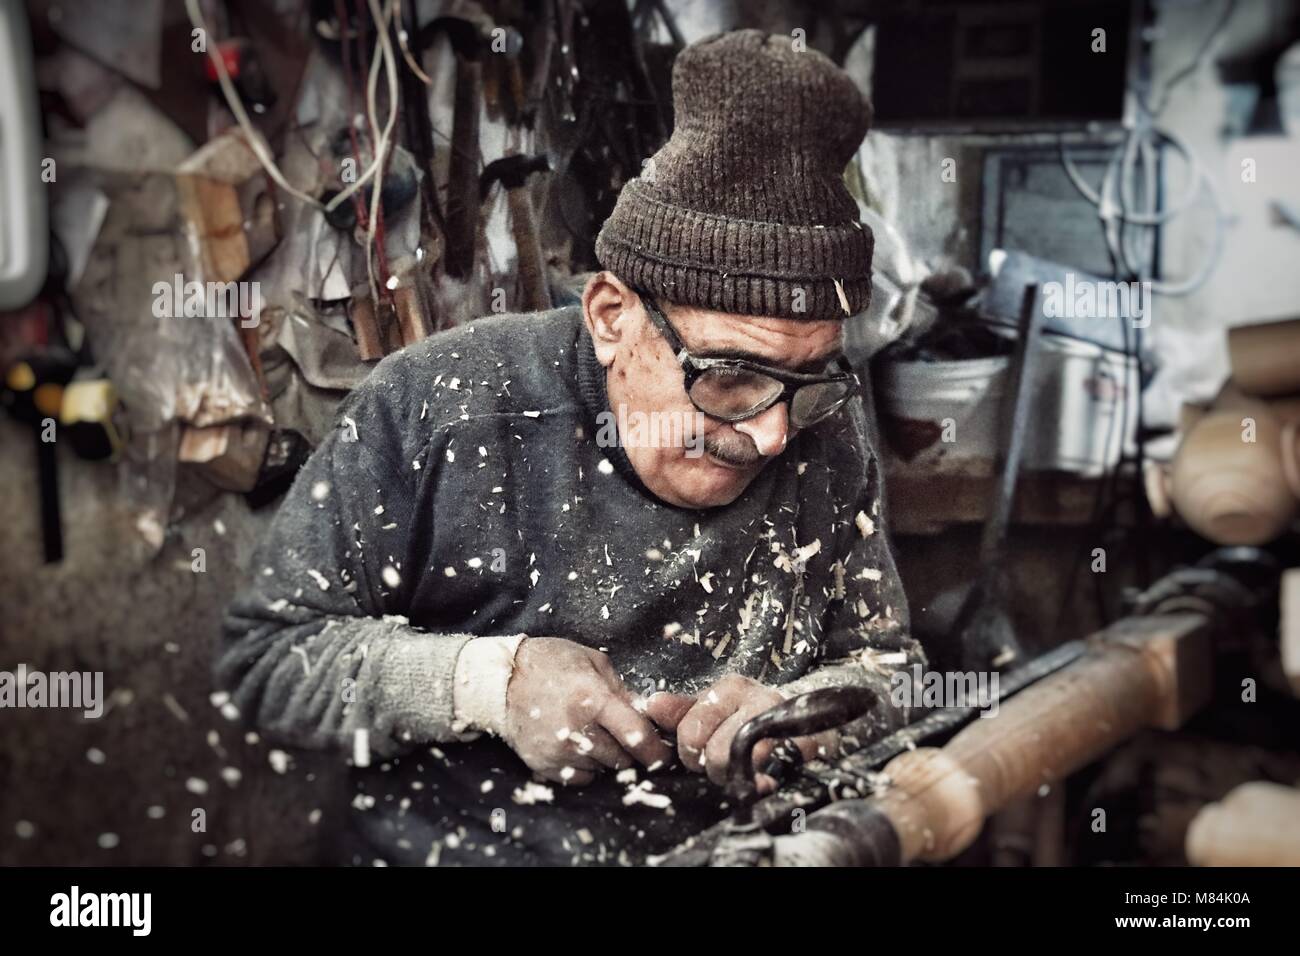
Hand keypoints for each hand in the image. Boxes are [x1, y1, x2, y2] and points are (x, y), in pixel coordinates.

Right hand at [502, 638, 672, 785]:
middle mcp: (576, 730)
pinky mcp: (544, 766)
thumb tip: (648, 715)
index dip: (656, 750)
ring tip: (594, 732)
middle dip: (630, 750)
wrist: (501, 680)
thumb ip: (622, 690)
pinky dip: (587, 767)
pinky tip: (578, 745)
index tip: (663, 755)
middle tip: (621, 733)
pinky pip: (580, 778)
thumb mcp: (592, 662)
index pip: (637, 736)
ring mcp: (558, 752)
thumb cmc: (550, 663)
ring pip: (603, 769)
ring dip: (607, 757)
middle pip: (623, 758)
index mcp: (593, 700)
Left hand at [645, 674, 836, 793]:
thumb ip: (681, 712)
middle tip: (726, 767)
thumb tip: (652, 705)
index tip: (702, 756)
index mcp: (731, 688)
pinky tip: (764, 779)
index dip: (691, 754)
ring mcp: (785, 722)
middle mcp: (759, 698)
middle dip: (716, 770)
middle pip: (718, 753)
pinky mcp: (806, 744)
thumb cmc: (749, 718)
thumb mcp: (713, 710)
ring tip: (746, 771)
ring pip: (743, 765)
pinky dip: (763, 784)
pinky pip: (772, 775)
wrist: (805, 723)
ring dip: (740, 778)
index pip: (691, 732)